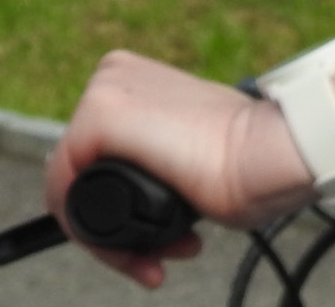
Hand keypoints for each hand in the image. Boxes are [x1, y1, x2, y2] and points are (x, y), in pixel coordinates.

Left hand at [44, 50, 314, 286]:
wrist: (270, 153)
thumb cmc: (249, 156)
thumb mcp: (194, 146)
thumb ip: (161, 150)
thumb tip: (146, 176)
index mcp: (137, 79)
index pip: (96, 157)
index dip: (121, 209)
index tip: (165, 236)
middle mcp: (115, 77)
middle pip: (81, 175)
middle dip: (118, 228)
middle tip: (164, 251)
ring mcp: (104, 92)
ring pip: (72, 190)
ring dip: (112, 240)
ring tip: (160, 257)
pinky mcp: (98, 115)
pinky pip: (64, 192)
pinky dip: (92, 237)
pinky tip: (137, 253)